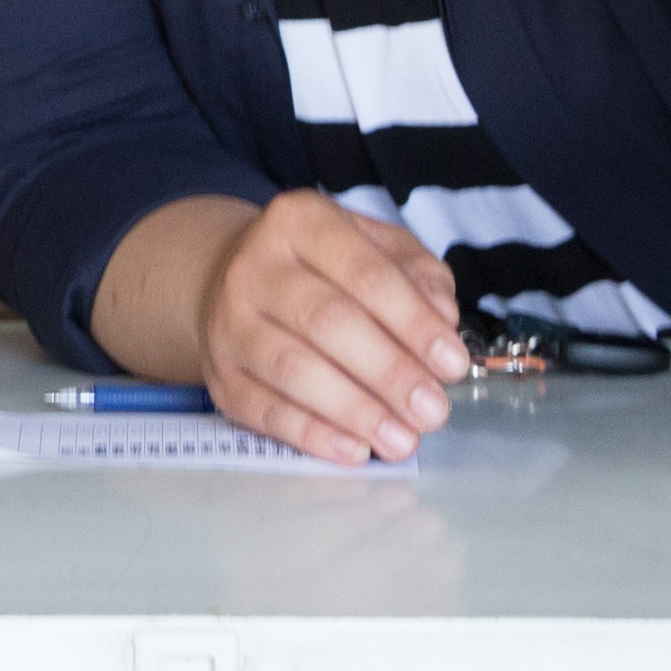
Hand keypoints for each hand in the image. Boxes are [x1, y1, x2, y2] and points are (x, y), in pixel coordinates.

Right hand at [181, 189, 467, 465]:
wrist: (231, 279)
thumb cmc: (323, 267)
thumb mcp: (376, 247)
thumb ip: (418, 276)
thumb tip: (442, 322)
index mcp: (299, 221)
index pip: (364, 273)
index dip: (413, 322)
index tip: (452, 363)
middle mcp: (254, 267)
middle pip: (326, 321)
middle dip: (388, 371)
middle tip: (433, 410)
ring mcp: (228, 323)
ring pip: (293, 369)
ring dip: (355, 410)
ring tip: (403, 439)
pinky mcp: (218, 376)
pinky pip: (265, 411)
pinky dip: (313, 435)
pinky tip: (355, 449)